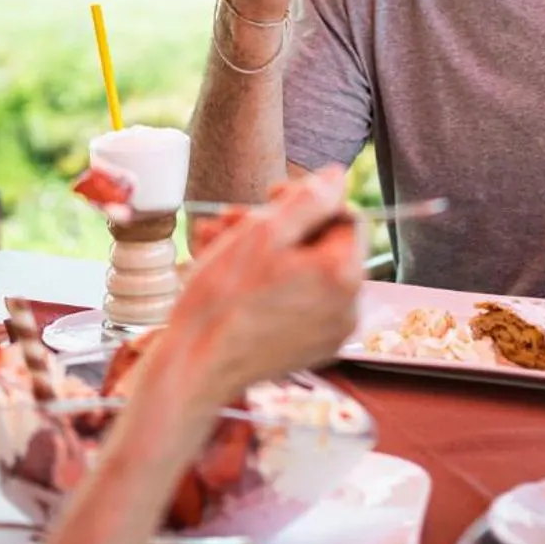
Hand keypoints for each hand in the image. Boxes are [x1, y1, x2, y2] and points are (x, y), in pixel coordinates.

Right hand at [168, 167, 363, 398]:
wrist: (195, 366)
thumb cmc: (223, 298)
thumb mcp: (263, 232)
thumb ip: (309, 200)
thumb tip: (339, 177)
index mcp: (344, 276)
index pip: (344, 217)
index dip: (308, 200)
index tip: (270, 195)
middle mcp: (349, 308)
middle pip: (322, 245)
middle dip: (276, 225)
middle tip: (231, 218)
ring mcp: (331, 332)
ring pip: (305, 271)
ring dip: (263, 250)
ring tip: (215, 241)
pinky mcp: (312, 348)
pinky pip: (299, 300)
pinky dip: (269, 282)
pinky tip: (227, 271)